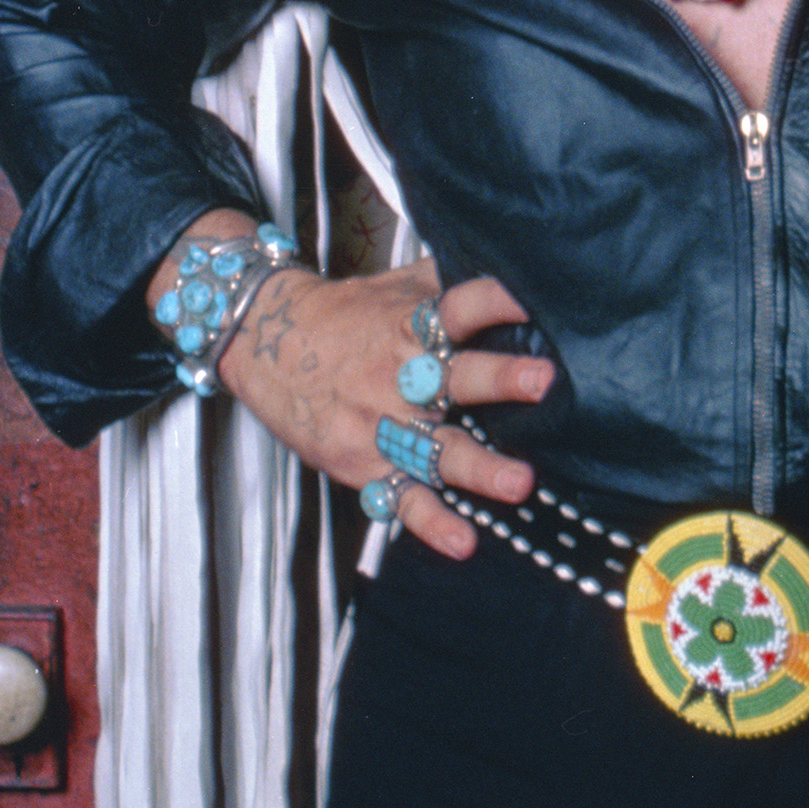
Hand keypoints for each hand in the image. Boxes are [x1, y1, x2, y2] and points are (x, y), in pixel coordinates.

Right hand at [216, 252, 556, 560]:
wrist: (265, 342)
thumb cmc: (346, 315)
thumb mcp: (397, 287)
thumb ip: (450, 281)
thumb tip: (515, 265)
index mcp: (413, 324)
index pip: (460, 306)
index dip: (496, 301)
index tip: (533, 301)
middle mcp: (400, 374)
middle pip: (454, 376)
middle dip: (498, 379)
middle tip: (542, 380)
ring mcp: (381, 423)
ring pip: (434, 448)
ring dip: (477, 467)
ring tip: (520, 482)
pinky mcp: (363, 463)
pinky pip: (400, 497)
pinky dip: (430, 522)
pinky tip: (463, 541)